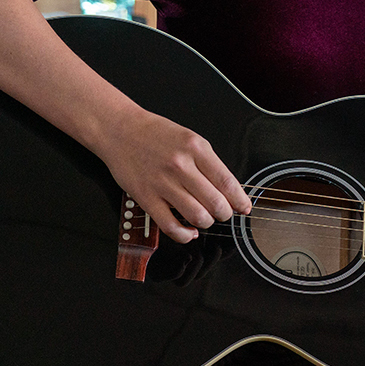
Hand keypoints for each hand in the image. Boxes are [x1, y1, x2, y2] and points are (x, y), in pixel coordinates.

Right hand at [95, 105, 250, 242]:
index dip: (239, 200)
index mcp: (196, 148)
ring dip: (206, 223)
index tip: (244, 207)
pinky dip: (185, 235)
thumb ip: (208, 162)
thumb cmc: (155, 134)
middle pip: (215, 203)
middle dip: (224, 213)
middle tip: (223, 213)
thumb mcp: (189, 138)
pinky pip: (171, 226)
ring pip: (197, 217)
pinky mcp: (146, 198)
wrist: (120, 130)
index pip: (227, 181)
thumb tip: (228, 189)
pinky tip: (189, 231)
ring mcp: (163, 183)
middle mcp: (181, 165)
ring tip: (205, 218)